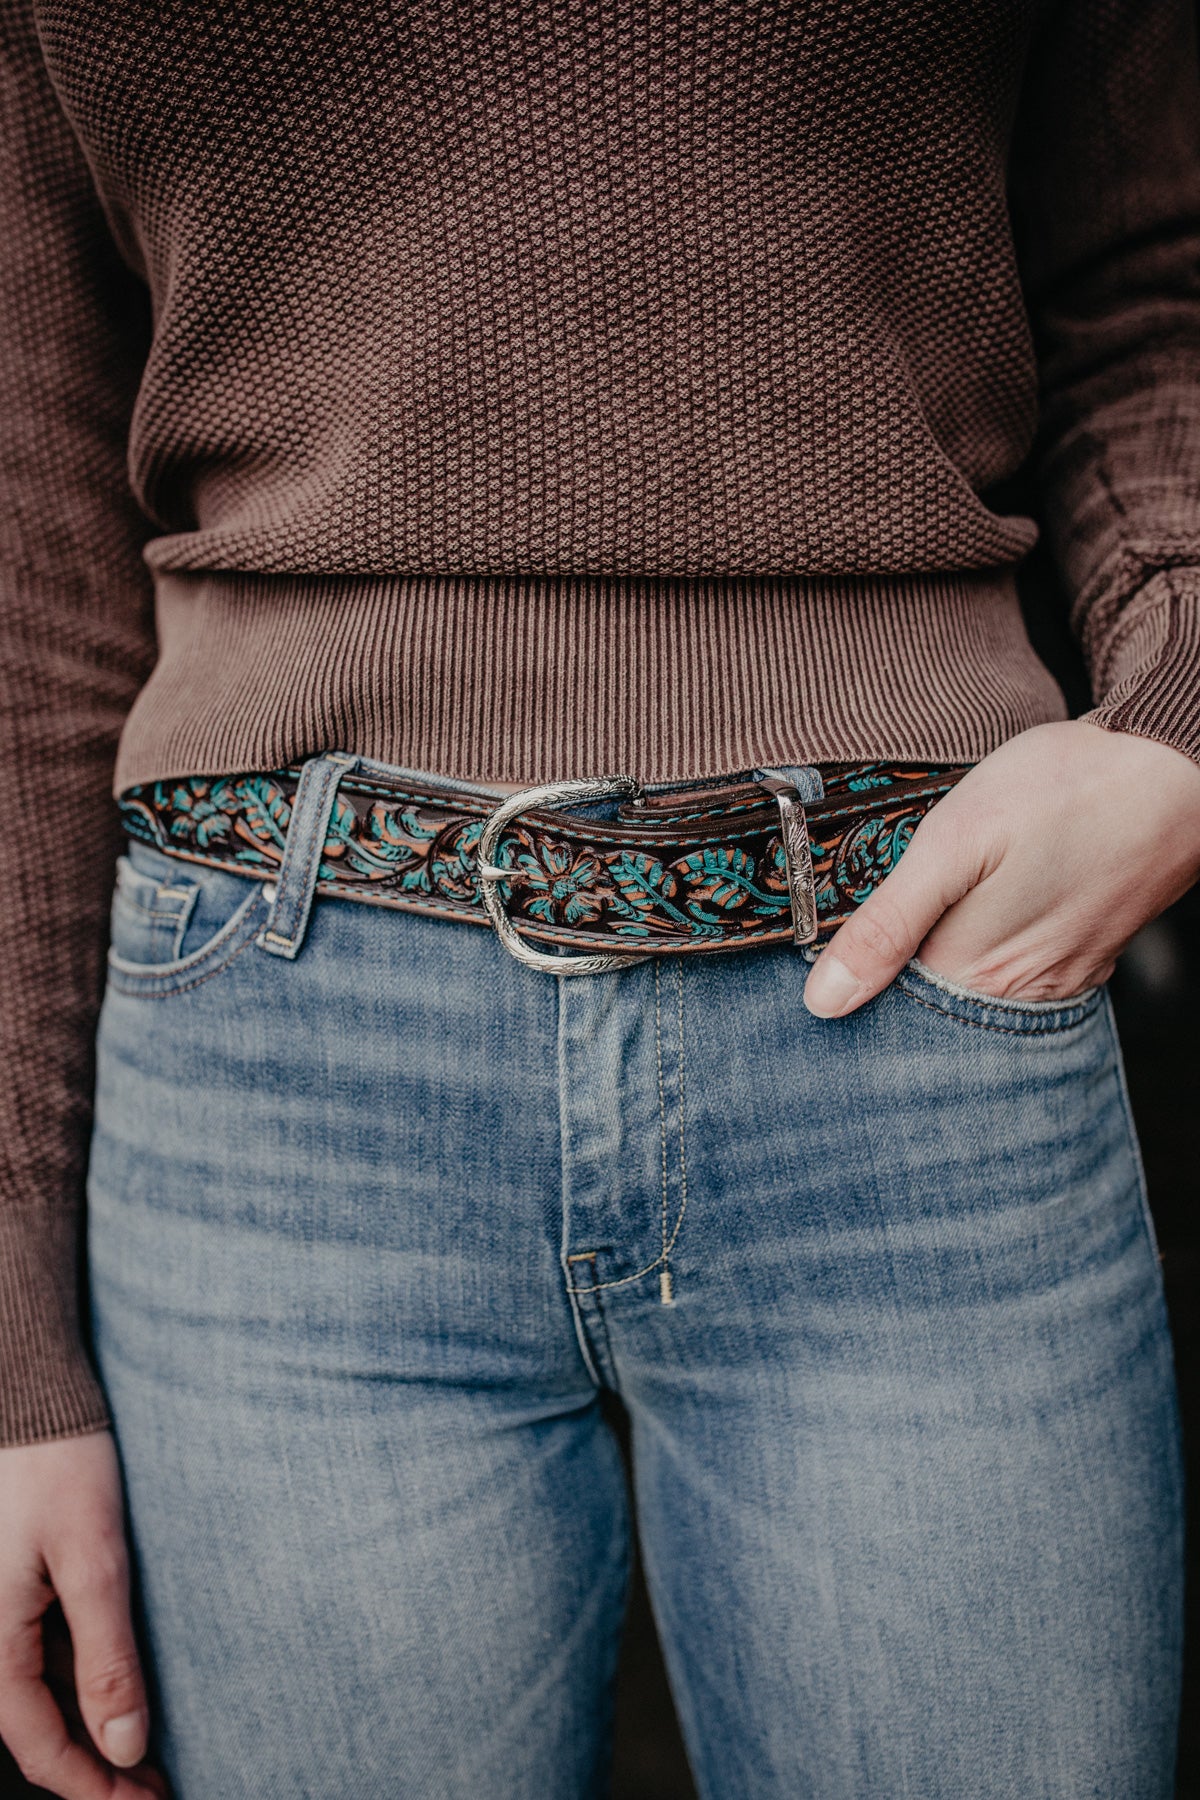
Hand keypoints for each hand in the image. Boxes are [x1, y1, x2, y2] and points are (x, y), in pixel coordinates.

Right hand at [0, 1430, 165, 1797]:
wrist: (30, 1393)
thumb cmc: (60, 1464)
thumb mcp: (94, 1560)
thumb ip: (106, 1657)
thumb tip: (126, 1747)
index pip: (42, 1746)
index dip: (97, 1786)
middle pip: (36, 1728)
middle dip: (97, 1767)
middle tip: (157, 1786)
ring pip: (38, 1693)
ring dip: (88, 1726)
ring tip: (148, 1747)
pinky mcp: (10, 1586)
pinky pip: (38, 1654)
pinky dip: (78, 1680)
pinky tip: (120, 1687)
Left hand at [803, 720, 1199, 1017]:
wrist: (1171, 764)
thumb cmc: (1065, 790)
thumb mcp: (954, 841)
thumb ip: (888, 923)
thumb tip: (824, 1000)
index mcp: (974, 976)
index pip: (884, 1016)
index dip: (847, 988)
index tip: (818, 962)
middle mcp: (1019, 995)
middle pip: (929, 1012)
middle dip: (888, 982)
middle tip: (862, 932)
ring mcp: (1059, 979)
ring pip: (972, 994)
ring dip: (936, 966)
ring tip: (924, 915)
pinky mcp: (1083, 956)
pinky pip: (1016, 975)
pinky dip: (984, 955)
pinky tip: (975, 916)